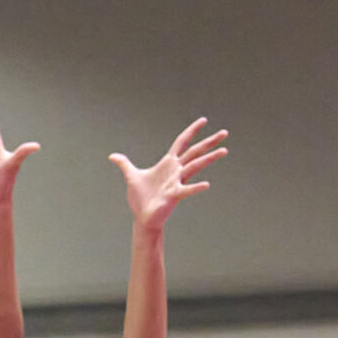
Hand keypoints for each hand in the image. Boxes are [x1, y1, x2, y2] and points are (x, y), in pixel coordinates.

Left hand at [110, 118, 227, 229]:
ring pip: (196, 166)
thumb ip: (124, 164)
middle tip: (225, 133)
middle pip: (195, 152)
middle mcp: (176, 170)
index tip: (204, 120)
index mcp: (168, 163)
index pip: (182, 142)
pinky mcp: (174, 194)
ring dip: (210, 158)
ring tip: (225, 150)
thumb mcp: (131, 176)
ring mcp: (177, 181)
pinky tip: (207, 184)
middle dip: (210, 142)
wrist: (142, 217)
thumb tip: (112, 156)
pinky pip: (187, 189)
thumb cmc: (140, 198)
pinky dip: (196, 187)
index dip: (192, 131)